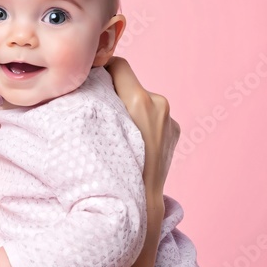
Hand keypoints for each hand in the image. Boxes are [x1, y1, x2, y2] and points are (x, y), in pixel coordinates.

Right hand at [105, 57, 179, 198]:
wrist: (143, 200)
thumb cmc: (117, 167)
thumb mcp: (101, 129)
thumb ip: (100, 101)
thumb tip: (90, 81)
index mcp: (141, 101)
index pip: (119, 66)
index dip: (103, 68)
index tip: (93, 77)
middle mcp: (160, 105)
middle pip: (131, 85)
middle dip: (117, 93)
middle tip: (101, 109)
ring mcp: (170, 119)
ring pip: (143, 102)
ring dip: (131, 110)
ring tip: (120, 132)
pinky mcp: (176, 130)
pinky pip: (155, 118)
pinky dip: (145, 124)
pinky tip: (137, 143)